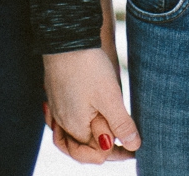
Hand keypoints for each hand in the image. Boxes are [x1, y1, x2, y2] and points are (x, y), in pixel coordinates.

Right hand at [43, 48, 138, 162]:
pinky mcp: (55, 93)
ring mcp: (55, 107)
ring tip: (105, 140)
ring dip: (86, 140)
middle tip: (124, 150)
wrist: (65, 36)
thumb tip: (133, 145)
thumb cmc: (87, 66)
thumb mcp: (110, 97)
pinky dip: (75, 125)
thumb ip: (120, 124)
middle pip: (79, 147)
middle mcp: (61, 120)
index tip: (133, 152)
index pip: (95, 152)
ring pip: (69, 135)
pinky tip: (85, 119)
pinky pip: (62, 119)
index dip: (116, 153)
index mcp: (74, 125)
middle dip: (100, 150)